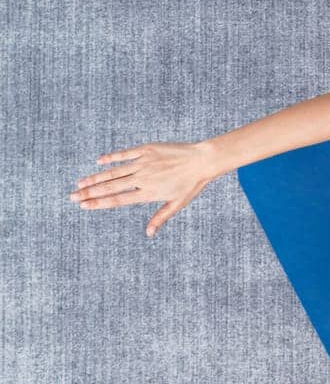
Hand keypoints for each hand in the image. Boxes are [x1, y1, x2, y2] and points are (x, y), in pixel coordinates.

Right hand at [69, 141, 220, 237]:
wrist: (203, 160)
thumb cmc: (191, 184)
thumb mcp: (177, 204)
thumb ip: (160, 217)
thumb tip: (148, 234)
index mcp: (149, 193)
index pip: (118, 200)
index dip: (99, 203)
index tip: (84, 206)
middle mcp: (144, 178)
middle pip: (111, 187)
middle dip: (89, 193)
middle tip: (71, 197)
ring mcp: (144, 162)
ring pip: (114, 171)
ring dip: (95, 177)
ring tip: (80, 183)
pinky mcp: (147, 149)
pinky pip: (125, 153)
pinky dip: (111, 158)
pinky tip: (99, 162)